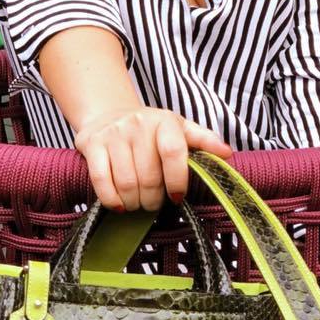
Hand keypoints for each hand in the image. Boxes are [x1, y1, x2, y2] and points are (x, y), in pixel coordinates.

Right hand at [73, 105, 233, 211]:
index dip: (177, 180)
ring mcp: (114, 134)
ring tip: (138, 204)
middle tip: (155, 203)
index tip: (177, 197)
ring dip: (134, 202)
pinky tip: (119, 205)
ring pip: (126, 183)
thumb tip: (228, 154)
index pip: (173, 153)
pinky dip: (112, 199)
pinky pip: (101, 180)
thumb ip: (204, 141)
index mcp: (165, 121)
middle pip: (149, 176)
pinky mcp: (92, 144)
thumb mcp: (179, 129)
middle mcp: (138, 124)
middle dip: (154, 199)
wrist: (109, 114)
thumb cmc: (151, 130)